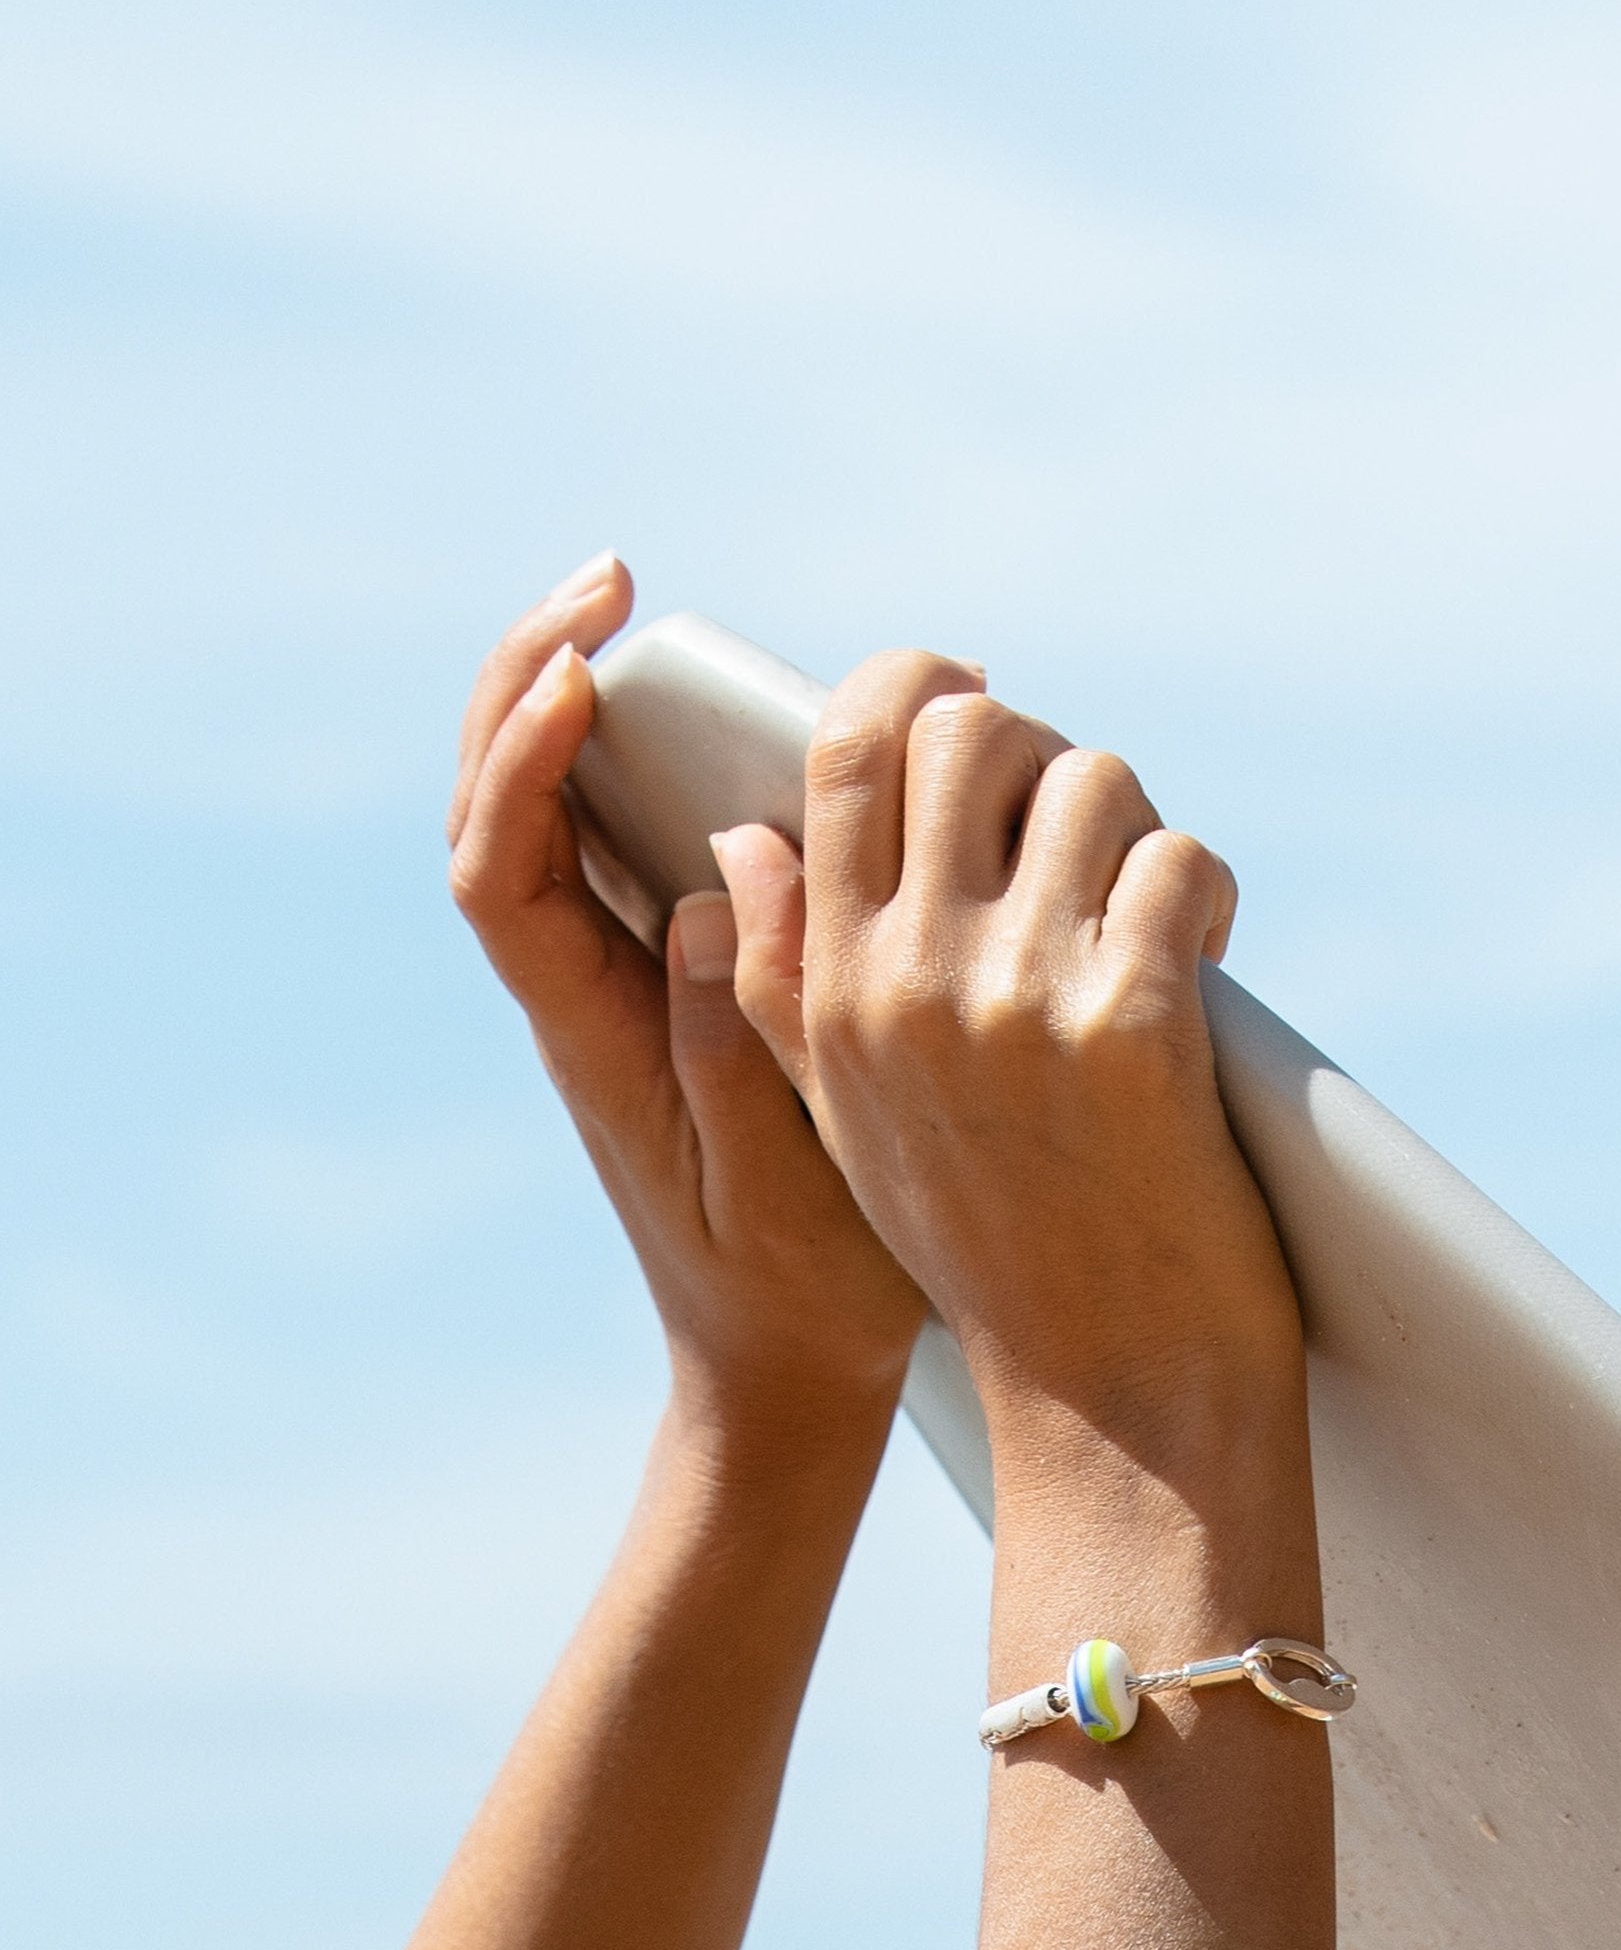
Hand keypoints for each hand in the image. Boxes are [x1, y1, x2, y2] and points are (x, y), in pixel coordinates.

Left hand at [446, 559, 926, 1477]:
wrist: (786, 1369)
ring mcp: (625, 982)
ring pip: (554, 814)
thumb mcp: (779, 1188)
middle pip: (497, 810)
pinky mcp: (677, 981)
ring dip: (575, 698)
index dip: (517, 761)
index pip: (500, 872)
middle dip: (528, 678)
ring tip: (636, 607)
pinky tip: (720, 713)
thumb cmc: (795, 1294)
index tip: (583, 675)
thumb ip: (734, 1043)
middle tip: (611, 580)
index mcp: (588, 1039)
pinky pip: (633, 845)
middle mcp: (586, 993)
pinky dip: (653, 759)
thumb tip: (706, 885)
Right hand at [712, 653, 1302, 1489]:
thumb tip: (743, 835)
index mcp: (831, 990)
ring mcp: (1018, 1002)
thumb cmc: (997, 1251)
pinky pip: (1180, 862)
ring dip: (1141, 830)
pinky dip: (1209, 895)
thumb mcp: (853, 1121)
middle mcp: (908, 981)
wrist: (1117, 1400)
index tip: (979, 698)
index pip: (848, 750)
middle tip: (1089, 828)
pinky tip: (1206, 961)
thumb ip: (788, 980)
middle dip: (1047, 752)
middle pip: (973, 730)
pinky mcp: (1133, 1028)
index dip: (917, 684)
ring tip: (1151, 914)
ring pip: (1096, 783)